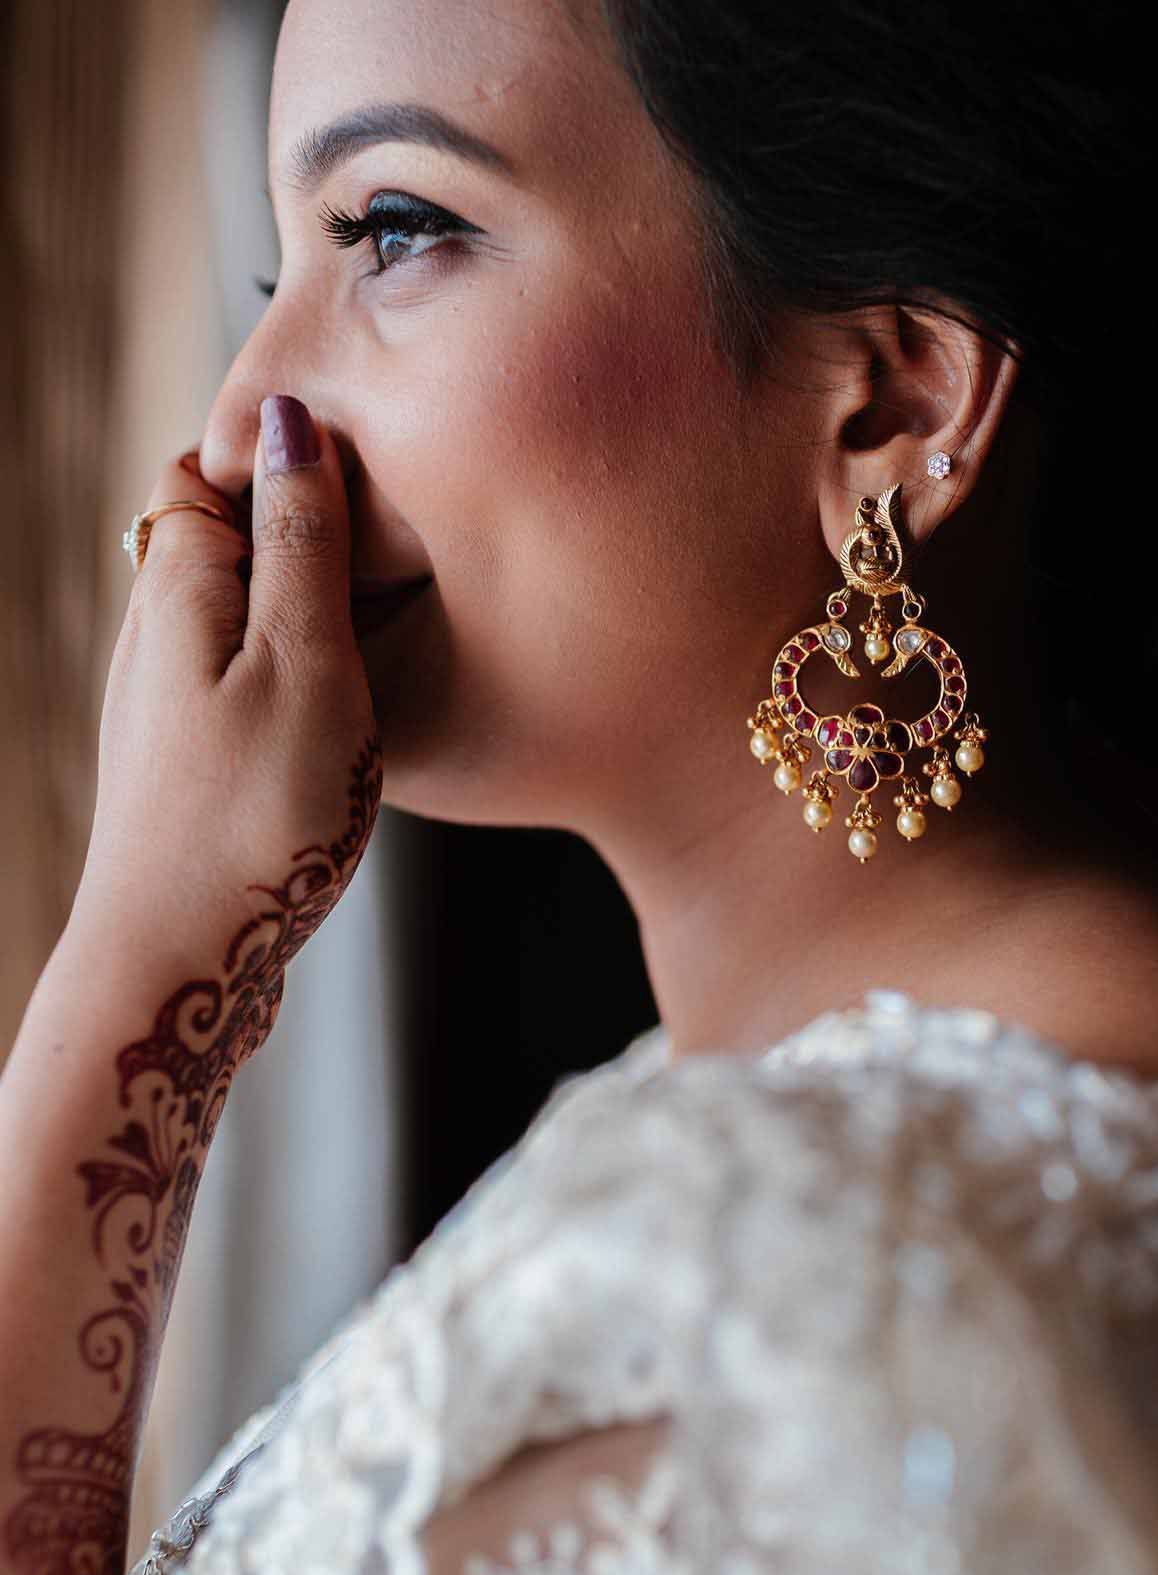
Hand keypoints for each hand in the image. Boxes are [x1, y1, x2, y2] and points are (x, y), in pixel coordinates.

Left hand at [69, 396, 381, 1013]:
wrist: (176, 969)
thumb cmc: (251, 820)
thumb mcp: (306, 663)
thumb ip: (302, 543)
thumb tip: (288, 419)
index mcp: (178, 586)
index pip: (206, 465)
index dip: (281, 457)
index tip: (371, 486)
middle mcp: (155, 635)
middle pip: (223, 538)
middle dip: (302, 533)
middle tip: (398, 567)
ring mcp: (167, 705)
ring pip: (238, 617)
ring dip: (307, 615)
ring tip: (384, 643)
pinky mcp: (187, 766)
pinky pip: (245, 685)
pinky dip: (298, 680)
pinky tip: (347, 723)